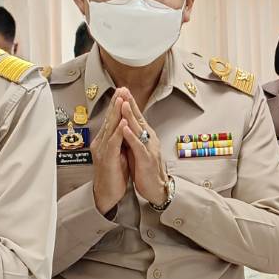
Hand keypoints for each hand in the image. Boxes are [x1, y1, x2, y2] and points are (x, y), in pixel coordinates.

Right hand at [89, 96, 129, 214]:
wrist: (108, 194)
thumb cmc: (114, 175)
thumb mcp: (118, 153)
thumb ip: (120, 140)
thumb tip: (125, 128)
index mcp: (105, 140)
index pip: (111, 119)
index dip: (117, 105)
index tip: (123, 91)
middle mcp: (101, 142)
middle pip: (109, 119)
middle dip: (115, 103)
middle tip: (121, 88)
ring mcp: (102, 150)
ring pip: (110, 128)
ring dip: (116, 113)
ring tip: (121, 99)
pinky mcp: (107, 159)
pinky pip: (113, 143)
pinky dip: (118, 132)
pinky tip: (122, 123)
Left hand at [116, 91, 170, 206]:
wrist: (156, 188)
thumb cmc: (145, 169)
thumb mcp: (138, 148)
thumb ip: (133, 136)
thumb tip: (125, 124)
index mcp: (146, 136)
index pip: (137, 116)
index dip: (130, 103)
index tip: (122, 90)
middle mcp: (149, 139)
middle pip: (138, 118)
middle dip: (130, 103)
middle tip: (124, 90)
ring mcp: (149, 148)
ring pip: (138, 129)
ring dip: (130, 116)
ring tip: (123, 103)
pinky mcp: (146, 159)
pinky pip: (138, 146)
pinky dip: (131, 137)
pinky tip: (125, 129)